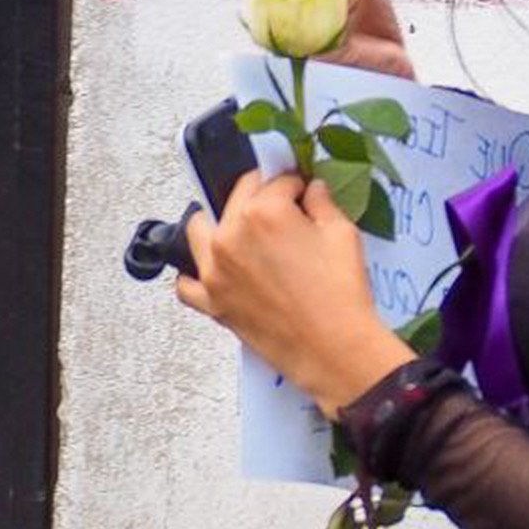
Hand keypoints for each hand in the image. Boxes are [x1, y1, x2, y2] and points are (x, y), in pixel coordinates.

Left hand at [176, 167, 414, 417]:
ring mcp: (214, 269)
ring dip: (219, 222)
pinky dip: (198, 273)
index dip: (295, 185)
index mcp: (264, 211)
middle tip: (284, 213)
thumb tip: (312, 190)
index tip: (303, 193)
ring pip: (199, 228)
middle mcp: (231, 234)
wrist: (332, 348)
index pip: (277, 181)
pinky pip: (187, 282)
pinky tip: (218, 270)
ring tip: (243, 232)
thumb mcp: (341, 233)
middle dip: (262, 197)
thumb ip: (322, 202)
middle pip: (238, 195)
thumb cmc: (340, 292)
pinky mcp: (211, 301)